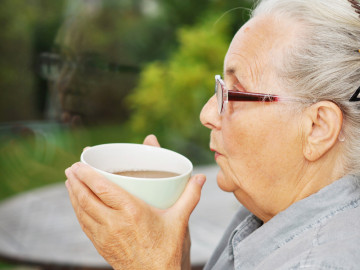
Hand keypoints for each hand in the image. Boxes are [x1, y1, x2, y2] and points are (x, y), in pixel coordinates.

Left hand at [65, 135, 205, 269]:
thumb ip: (190, 196)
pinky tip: (77, 204)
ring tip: (69, 182)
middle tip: (71, 168)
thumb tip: (201, 177)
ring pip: (81, 211)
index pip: (102, 189)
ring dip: (73, 195)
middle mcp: (114, 223)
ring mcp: (105, 236)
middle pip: (86, 198)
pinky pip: (84, 224)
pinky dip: (77, 211)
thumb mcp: (179, 220)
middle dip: (75, 181)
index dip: (87, 175)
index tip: (79, 164)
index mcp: (132, 213)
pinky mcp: (101, 246)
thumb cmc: (167, 249)